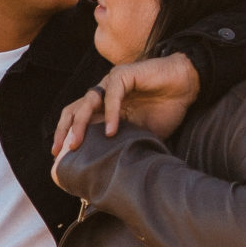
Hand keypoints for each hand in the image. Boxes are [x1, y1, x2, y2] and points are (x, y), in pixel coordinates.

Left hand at [53, 52, 199, 156]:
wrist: (186, 86)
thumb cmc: (166, 109)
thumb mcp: (141, 134)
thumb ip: (125, 145)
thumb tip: (114, 172)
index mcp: (104, 107)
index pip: (77, 119)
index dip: (66, 136)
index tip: (59, 158)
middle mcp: (104, 93)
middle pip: (74, 110)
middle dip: (64, 132)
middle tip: (62, 152)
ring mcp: (112, 83)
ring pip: (87, 101)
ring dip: (80, 124)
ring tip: (77, 144)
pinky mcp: (124, 75)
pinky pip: (112, 94)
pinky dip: (110, 114)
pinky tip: (111, 132)